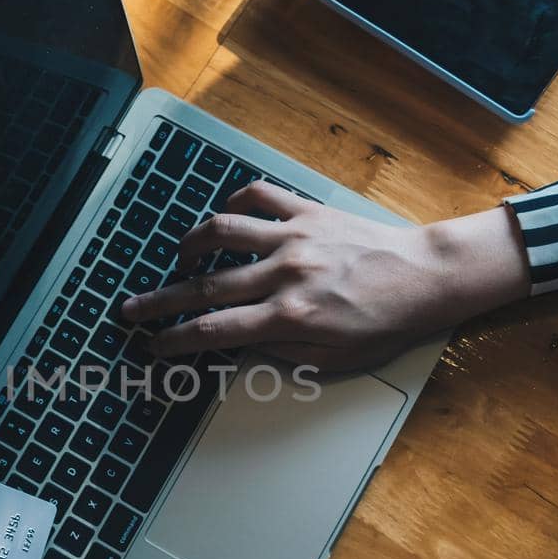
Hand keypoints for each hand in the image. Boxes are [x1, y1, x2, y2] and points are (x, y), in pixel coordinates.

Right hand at [119, 184, 531, 370]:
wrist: (426, 277)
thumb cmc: (385, 324)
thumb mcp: (335, 360)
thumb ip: (282, 356)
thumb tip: (240, 349)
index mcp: (289, 318)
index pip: (215, 332)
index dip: (175, 341)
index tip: (153, 346)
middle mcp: (284, 274)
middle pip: (204, 288)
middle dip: (161, 302)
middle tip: (131, 309)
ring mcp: (294, 238)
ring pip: (222, 232)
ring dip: (190, 246)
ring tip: (178, 259)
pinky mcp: (308, 211)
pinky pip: (258, 198)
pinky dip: (233, 206)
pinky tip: (224, 220)